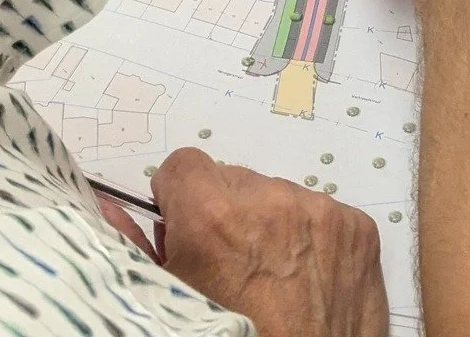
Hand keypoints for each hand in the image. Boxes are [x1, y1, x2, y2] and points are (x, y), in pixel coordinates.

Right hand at [147, 148, 387, 336]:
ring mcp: (321, 213)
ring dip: (269, 224)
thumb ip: (132, 247)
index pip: (185, 164)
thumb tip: (110, 206)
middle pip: (233, 179)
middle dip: (225, 212)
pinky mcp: (359, 230)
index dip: (179, 197)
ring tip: (270, 278)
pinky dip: (311, 239)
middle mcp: (270, 202)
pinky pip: (321, 214)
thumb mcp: (165, 305)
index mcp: (212, 218)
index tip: (184, 228)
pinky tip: (304, 281)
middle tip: (228, 265)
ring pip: (279, 195)